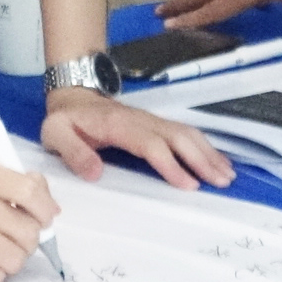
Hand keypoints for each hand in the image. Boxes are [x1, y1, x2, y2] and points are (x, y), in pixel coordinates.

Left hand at [40, 89, 235, 190]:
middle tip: (221, 182)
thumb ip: (73, 152)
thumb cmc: (65, 120)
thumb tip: (95, 172)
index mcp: (118, 125)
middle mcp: (141, 120)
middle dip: (201, 159)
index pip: (150, 144)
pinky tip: (216, 160)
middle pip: (178, 137)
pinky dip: (204, 146)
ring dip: (208, 152)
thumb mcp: (55, 134)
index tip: (189, 185)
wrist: (72, 95)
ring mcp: (151, 120)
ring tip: (226, 174)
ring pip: (186, 133)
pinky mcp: (155, 124)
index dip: (171, 164)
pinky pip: (184, 133)